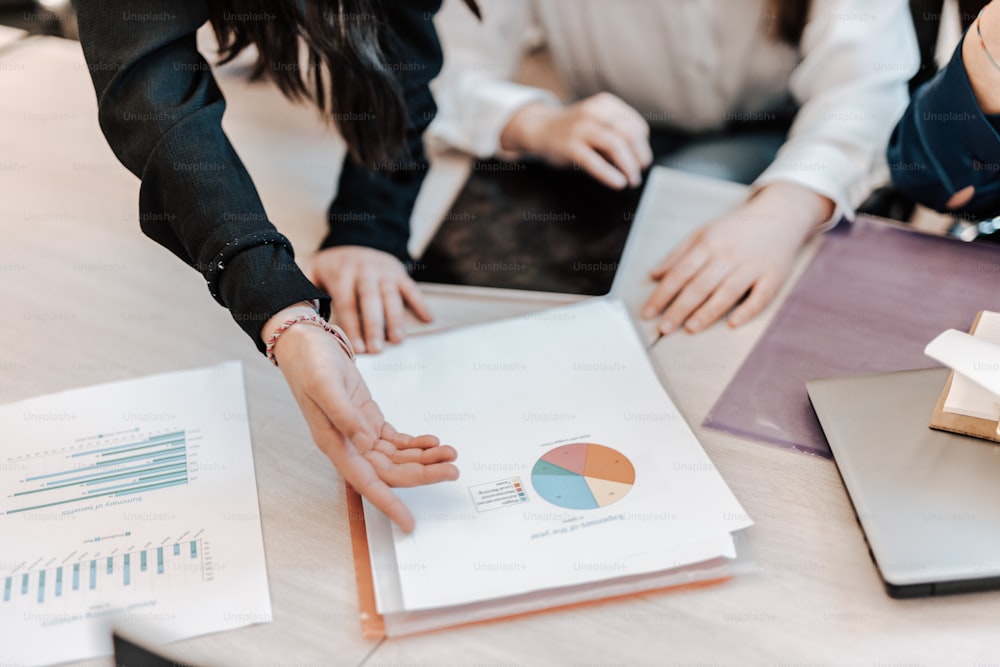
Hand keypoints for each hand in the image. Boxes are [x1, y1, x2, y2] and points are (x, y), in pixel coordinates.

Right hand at [264, 305, 458, 532]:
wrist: (304, 342)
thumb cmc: (308, 363)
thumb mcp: (325, 386)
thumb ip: (346, 417)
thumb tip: (366, 443)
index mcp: (335, 443)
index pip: (366, 483)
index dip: (388, 504)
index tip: (408, 522)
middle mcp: (348, 444)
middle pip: (391, 471)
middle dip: (423, 474)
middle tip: (452, 471)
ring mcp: (359, 432)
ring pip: (397, 457)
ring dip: (425, 458)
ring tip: (450, 454)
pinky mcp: (367, 418)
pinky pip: (395, 441)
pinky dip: (415, 444)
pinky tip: (431, 442)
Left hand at [308, 246, 431, 354]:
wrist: (357, 239)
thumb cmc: (333, 266)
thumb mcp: (314, 270)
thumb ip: (306, 287)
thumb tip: (294, 310)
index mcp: (342, 273)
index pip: (347, 303)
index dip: (352, 326)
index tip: (356, 349)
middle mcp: (364, 271)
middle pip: (370, 301)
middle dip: (374, 326)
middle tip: (377, 350)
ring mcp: (384, 271)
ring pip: (391, 296)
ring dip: (395, 319)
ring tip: (398, 340)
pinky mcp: (399, 272)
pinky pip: (411, 288)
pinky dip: (420, 303)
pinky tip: (427, 319)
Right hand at [499, 93, 652, 189]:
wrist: (540, 128)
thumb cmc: (574, 129)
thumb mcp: (597, 122)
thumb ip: (616, 133)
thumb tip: (640, 157)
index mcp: (605, 104)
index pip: (635, 124)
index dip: (643, 144)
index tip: (642, 158)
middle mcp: (594, 112)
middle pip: (629, 135)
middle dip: (640, 156)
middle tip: (640, 171)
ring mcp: (580, 128)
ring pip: (615, 145)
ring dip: (629, 166)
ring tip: (632, 180)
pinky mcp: (569, 146)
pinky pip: (594, 161)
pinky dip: (610, 174)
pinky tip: (618, 182)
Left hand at [642, 183, 833, 333]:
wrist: (780, 215)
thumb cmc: (736, 228)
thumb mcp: (703, 232)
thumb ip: (678, 254)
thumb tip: (654, 275)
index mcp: (708, 244)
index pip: (680, 273)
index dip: (662, 294)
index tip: (648, 313)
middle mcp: (729, 255)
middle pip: (700, 285)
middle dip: (679, 308)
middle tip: (663, 328)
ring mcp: (752, 266)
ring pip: (727, 292)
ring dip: (708, 312)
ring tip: (690, 328)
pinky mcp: (774, 275)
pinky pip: (761, 296)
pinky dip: (748, 310)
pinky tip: (733, 323)